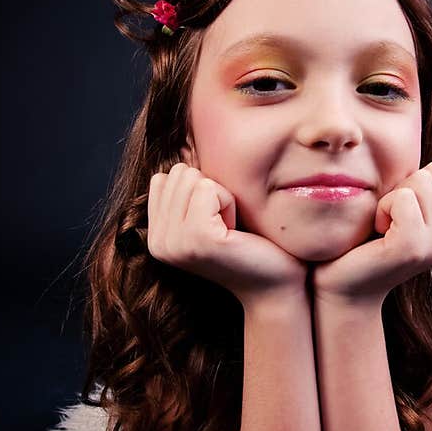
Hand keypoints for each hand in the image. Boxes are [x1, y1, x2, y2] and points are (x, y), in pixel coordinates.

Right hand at [147, 161, 307, 304]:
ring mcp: (175, 242)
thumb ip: (189, 189)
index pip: (165, 177)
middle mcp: (158, 242)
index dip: (199, 190)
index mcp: (156, 236)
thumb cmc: (250, 246)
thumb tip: (183, 144)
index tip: (216, 222)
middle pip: (179, 173)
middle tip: (227, 227)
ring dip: (221, 197)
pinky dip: (230, 203)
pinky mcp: (197, 238)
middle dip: (211, 191)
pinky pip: (209, 188)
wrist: (275, 286)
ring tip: (231, 230)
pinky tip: (236, 232)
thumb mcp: (211, 215)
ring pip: (193, 178)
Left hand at [311, 161, 431, 304]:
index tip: (396, 218)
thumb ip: (422, 186)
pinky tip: (377, 235)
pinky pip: (403, 198)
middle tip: (387, 224)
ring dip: (390, 200)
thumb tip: (430, 150)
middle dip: (402, 190)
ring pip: (419, 182)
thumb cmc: (365, 243)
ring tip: (382, 230)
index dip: (410, 186)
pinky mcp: (415, 247)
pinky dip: (383, 209)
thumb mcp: (402, 210)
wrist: (343, 285)